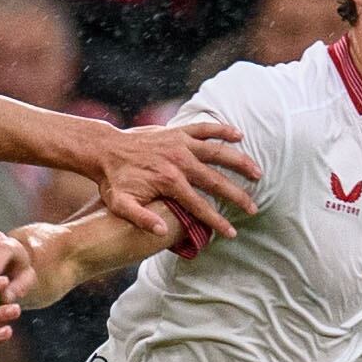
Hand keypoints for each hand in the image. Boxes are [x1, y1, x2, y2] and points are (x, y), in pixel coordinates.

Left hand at [95, 118, 258, 243]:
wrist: (104, 150)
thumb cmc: (113, 181)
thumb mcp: (121, 205)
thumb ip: (141, 219)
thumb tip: (163, 232)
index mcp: (169, 182)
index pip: (200, 206)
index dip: (217, 221)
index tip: (232, 233)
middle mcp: (179, 161)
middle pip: (216, 181)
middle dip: (237, 196)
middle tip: (253, 208)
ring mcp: (180, 144)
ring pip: (218, 152)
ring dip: (239, 162)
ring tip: (257, 173)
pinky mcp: (178, 131)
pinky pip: (204, 128)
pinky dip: (222, 130)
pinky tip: (239, 135)